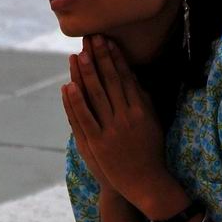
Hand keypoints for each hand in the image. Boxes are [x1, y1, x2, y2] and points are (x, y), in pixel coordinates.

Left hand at [60, 34, 168, 206]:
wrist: (146, 184)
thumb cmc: (151, 152)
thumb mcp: (153, 123)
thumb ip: (144, 101)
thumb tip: (134, 78)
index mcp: (141, 110)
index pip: (126, 78)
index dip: (115, 58)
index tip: (107, 41)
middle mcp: (127, 117)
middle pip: (110, 82)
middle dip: (99, 58)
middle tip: (91, 38)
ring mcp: (112, 131)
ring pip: (96, 97)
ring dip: (86, 75)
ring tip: (78, 55)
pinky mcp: (98, 144)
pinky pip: (84, 119)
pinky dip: (75, 103)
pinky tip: (67, 87)